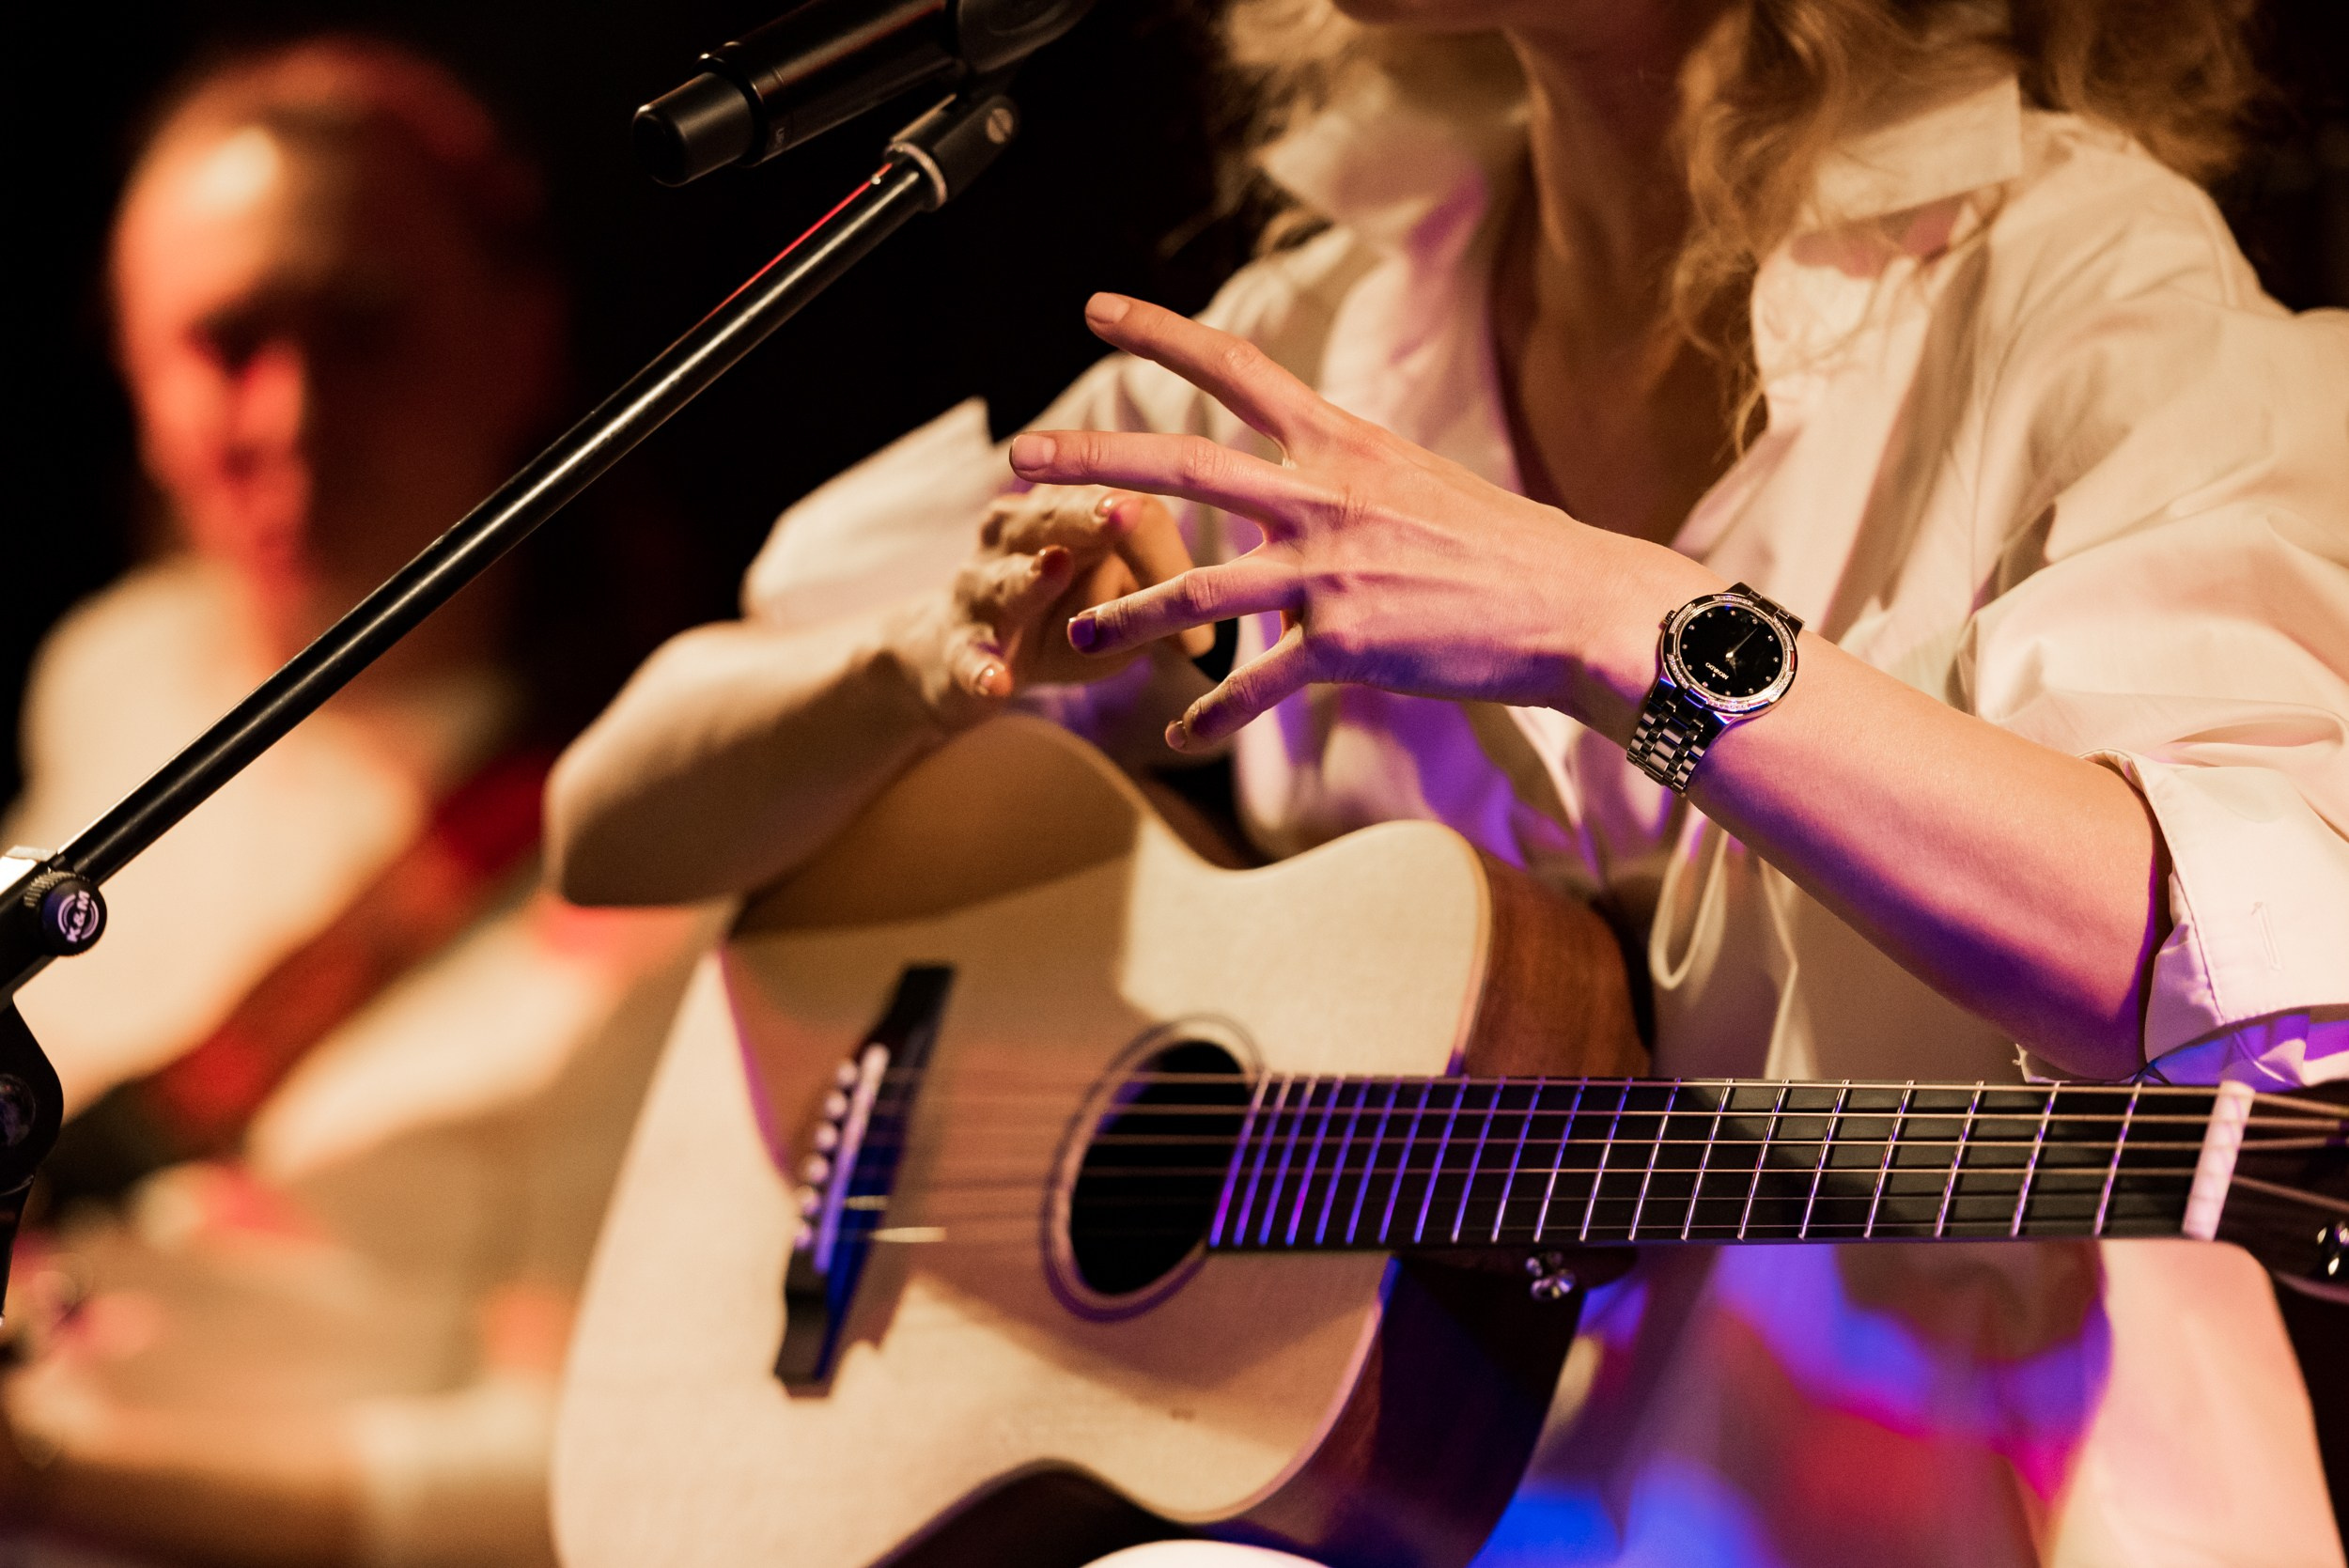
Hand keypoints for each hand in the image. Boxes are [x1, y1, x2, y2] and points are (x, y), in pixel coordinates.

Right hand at [893, 482, 1212, 730]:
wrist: (967, 663)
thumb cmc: (1062, 624)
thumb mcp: (1115, 608)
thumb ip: (1157, 608)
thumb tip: (1202, 637)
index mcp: (1063, 515)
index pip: (1119, 508)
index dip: (1159, 543)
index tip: (1205, 583)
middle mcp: (1013, 535)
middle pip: (1054, 517)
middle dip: (1089, 515)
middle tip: (1124, 511)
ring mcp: (979, 588)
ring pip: (1005, 579)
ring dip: (1031, 576)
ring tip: (1054, 568)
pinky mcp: (956, 647)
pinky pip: (967, 656)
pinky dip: (980, 668)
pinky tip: (995, 681)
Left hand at [1008, 295, 1713, 749]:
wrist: (1574, 604)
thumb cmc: (1512, 549)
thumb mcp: (1424, 483)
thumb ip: (1356, 479)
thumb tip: (1325, 477)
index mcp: (1343, 443)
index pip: (1233, 366)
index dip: (1157, 333)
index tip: (1096, 309)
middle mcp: (1322, 494)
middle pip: (1179, 463)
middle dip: (1089, 458)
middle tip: (1017, 456)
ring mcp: (1327, 569)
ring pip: (1195, 590)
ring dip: (1128, 611)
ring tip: (1081, 631)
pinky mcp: (1342, 641)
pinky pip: (1254, 684)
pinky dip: (1214, 713)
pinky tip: (1181, 733)